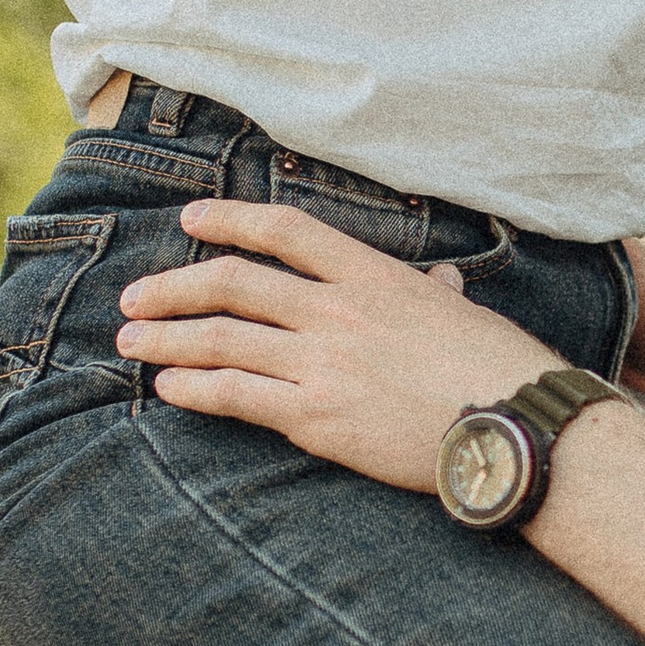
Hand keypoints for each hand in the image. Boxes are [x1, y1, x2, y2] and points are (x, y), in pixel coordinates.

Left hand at [114, 202, 558, 488]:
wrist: (514, 426)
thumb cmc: (499, 369)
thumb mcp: (463, 314)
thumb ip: (436, 292)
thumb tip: (439, 281)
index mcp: (372, 275)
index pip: (283, 230)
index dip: (227, 218)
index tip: (189, 220)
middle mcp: (337, 310)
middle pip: (232, 283)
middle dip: (171, 287)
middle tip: (134, 297)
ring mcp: (322, 363)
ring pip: (220, 338)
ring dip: (166, 337)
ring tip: (131, 341)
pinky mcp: (315, 417)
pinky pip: (235, 395)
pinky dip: (193, 388)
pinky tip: (168, 387)